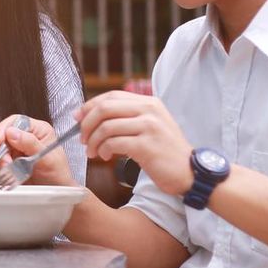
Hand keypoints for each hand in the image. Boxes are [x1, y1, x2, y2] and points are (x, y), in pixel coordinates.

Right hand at [0, 115, 77, 186]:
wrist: (56, 191)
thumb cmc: (58, 174)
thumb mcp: (47, 158)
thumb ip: (30, 144)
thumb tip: (12, 132)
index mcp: (38, 130)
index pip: (16, 121)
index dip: (5, 129)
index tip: (0, 140)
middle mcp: (25, 137)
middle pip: (3, 135)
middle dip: (1, 148)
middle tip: (6, 161)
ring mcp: (16, 150)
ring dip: (0, 160)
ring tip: (9, 170)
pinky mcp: (10, 162)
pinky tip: (8, 175)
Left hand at [78, 91, 193, 194]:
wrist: (190, 171)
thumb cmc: (164, 151)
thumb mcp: (150, 125)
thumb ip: (127, 117)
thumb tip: (90, 115)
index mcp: (149, 102)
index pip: (111, 96)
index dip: (89, 106)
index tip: (78, 119)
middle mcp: (150, 110)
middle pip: (104, 108)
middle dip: (86, 124)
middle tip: (83, 139)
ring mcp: (149, 127)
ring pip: (106, 127)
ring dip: (93, 141)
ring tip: (93, 152)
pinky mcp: (146, 145)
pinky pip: (114, 143)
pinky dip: (104, 150)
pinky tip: (106, 157)